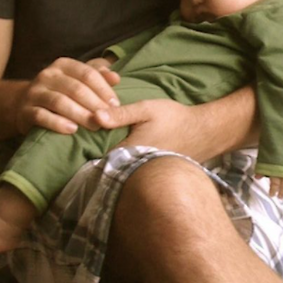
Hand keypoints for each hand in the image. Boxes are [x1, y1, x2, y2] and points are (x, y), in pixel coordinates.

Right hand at [15, 57, 120, 134]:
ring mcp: (35, 92)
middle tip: (108, 118)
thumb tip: (116, 77)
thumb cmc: (60, 91)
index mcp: (63, 65)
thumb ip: (98, 75)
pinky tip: (72, 130)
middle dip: (95, 104)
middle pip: (76, 89)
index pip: (88, 74)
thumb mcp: (78, 79)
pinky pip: (42, 116)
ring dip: (80, 115)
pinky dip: (58, 123)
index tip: (116, 104)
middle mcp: (48, 75)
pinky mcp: (25, 111)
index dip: (104, 89)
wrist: (23, 104)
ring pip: (60, 102)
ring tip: (95, 126)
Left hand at [94, 99, 213, 161]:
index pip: (97, 155)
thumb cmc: (173, 118)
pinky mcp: (149, 173)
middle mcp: (133, 168)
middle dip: (95, 153)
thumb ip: (120, 114)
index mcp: (129, 152)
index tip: (80, 133)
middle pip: (105, 164)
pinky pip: (129, 169)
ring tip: (102, 143)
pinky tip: (122, 148)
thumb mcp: (146, 110)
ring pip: (117, 168)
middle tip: (88, 139)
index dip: (87, 145)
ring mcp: (142, 173)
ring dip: (108, 158)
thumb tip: (94, 116)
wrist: (202, 132)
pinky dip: (122, 161)